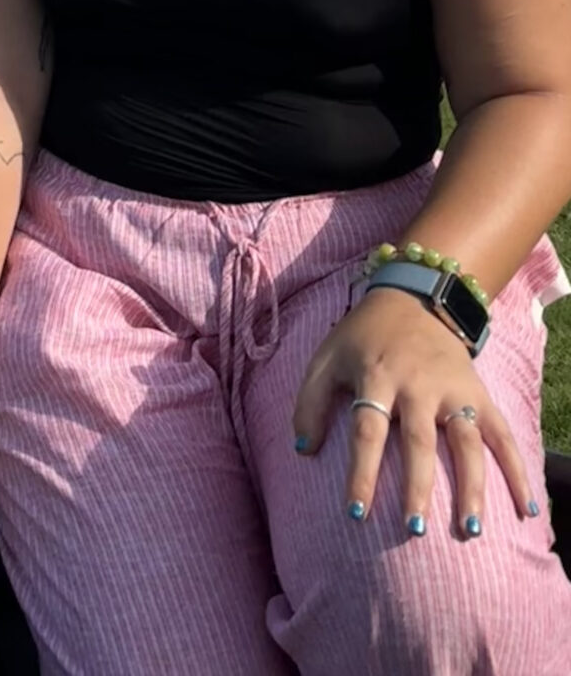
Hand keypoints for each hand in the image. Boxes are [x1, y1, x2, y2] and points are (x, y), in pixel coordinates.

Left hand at [292, 285, 533, 537]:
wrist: (414, 298)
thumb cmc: (364, 337)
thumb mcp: (328, 357)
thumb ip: (310, 401)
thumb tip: (302, 449)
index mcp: (376, 376)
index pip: (368, 430)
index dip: (362, 471)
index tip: (356, 512)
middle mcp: (417, 385)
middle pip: (418, 441)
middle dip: (417, 486)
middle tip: (414, 528)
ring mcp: (452, 390)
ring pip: (465, 442)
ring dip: (470, 486)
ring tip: (469, 529)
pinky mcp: (478, 393)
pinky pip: (502, 434)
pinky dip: (516, 469)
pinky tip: (523, 507)